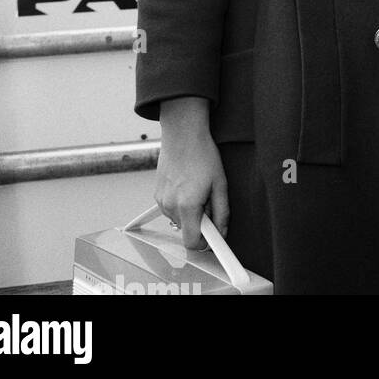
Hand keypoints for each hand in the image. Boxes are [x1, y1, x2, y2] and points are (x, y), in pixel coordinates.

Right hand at [155, 97, 228, 248]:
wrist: (182, 135)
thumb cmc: (203, 156)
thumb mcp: (220, 183)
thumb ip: (222, 212)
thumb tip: (221, 233)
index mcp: (188, 206)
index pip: (192, 242)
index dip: (205, 243)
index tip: (214, 238)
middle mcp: (171, 207)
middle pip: (187, 230)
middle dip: (200, 220)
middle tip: (209, 198)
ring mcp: (161, 202)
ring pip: (179, 219)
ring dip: (191, 211)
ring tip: (198, 187)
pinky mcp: (157, 196)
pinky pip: (172, 208)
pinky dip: (181, 203)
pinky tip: (187, 184)